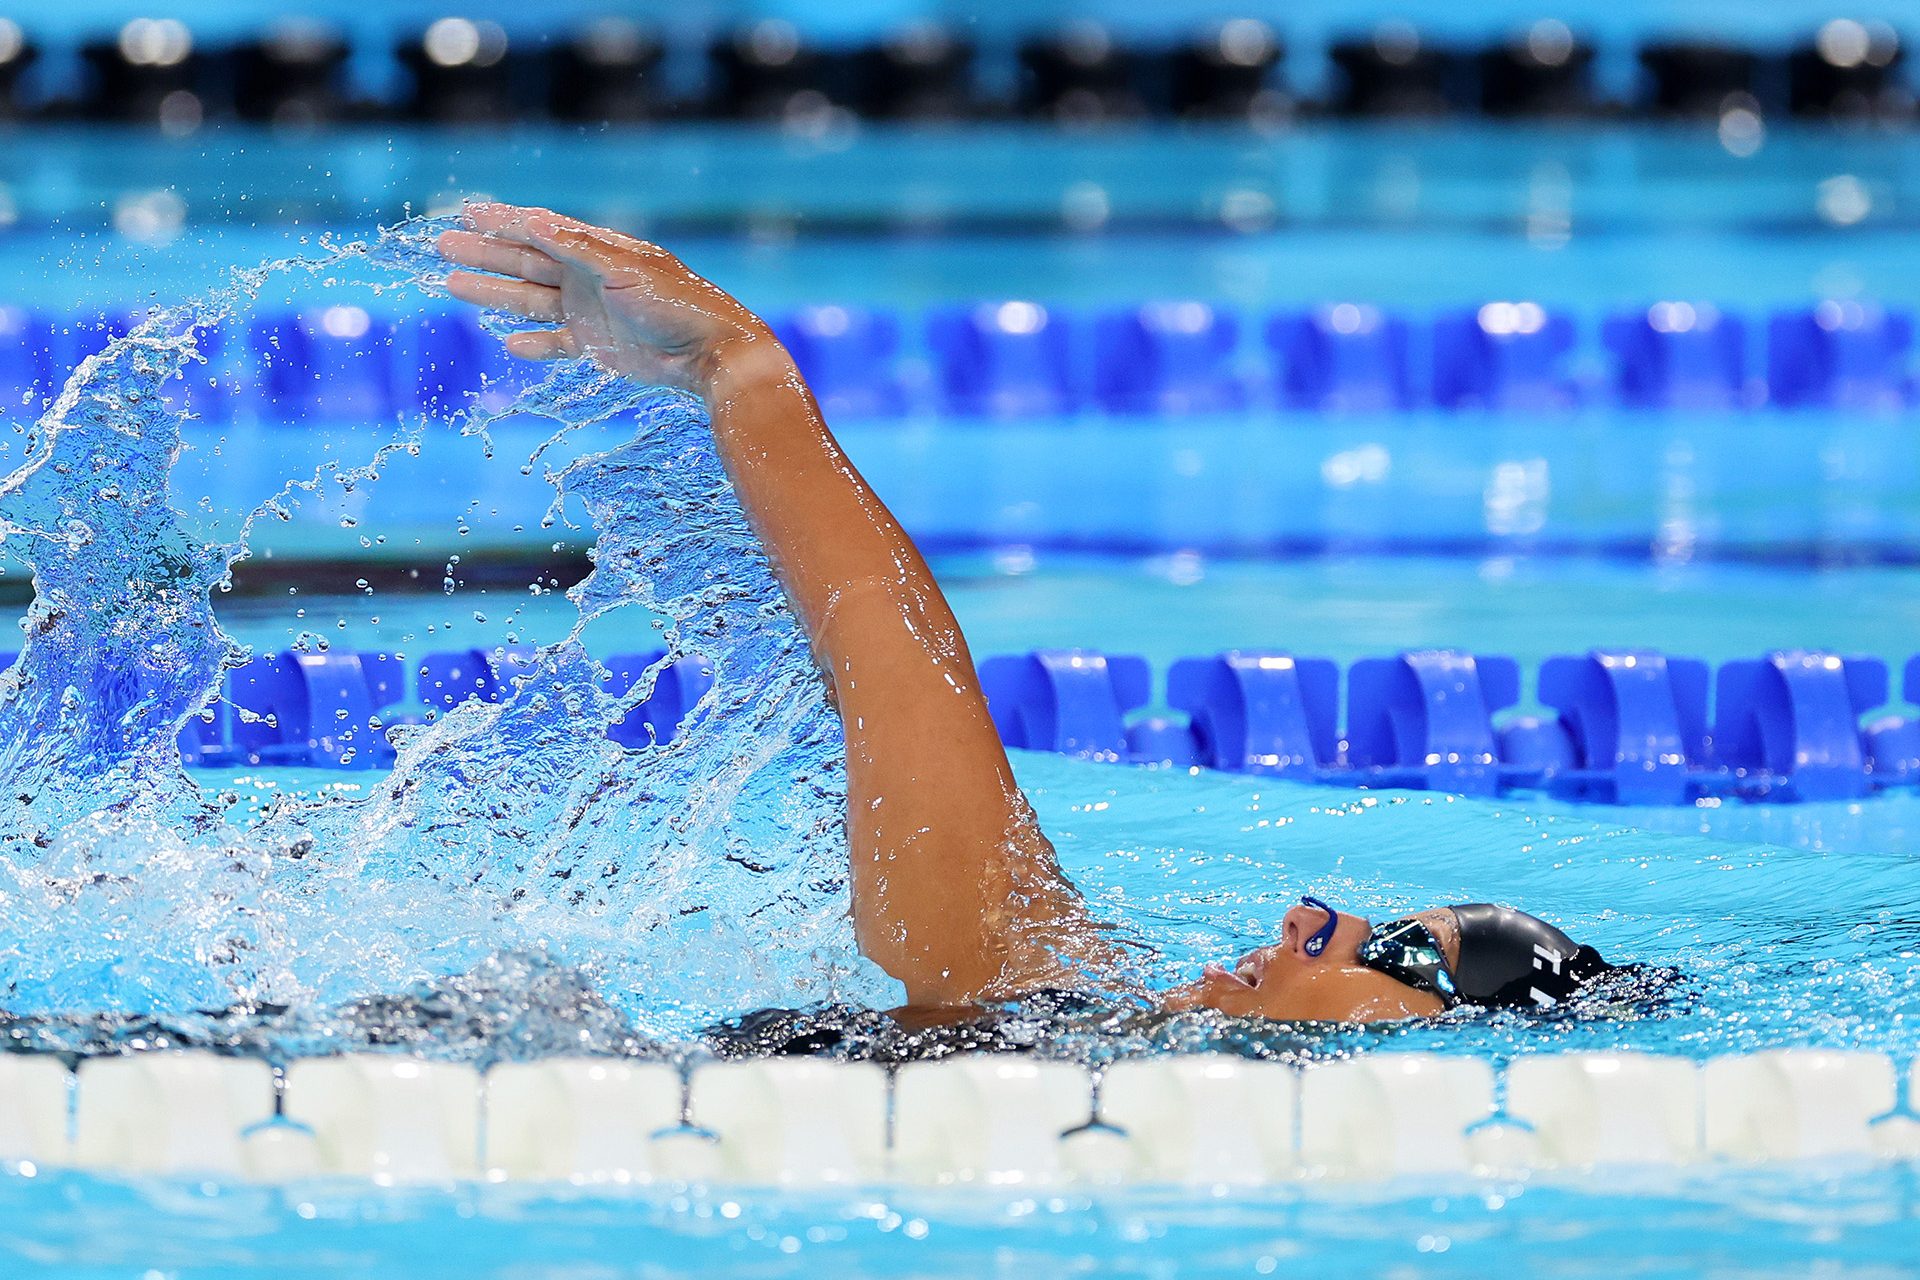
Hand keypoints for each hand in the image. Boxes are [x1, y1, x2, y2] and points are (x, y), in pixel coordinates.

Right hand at [437, 203, 770, 395]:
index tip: (466, 213)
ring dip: (494, 294)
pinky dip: (534, 343)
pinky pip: (556, 342)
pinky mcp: (597, 345)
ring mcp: (590, 311)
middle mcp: (589, 276)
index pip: (541, 230)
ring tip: (452, 285)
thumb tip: (534, 219)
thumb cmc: (675, 304)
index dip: (503, 221)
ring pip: (531, 300)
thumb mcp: (624, 272)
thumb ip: (577, 249)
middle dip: (485, 255)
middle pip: (526, 262)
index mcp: (598, 250)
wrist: (710, 354)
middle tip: (441, 247)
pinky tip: (509, 343)